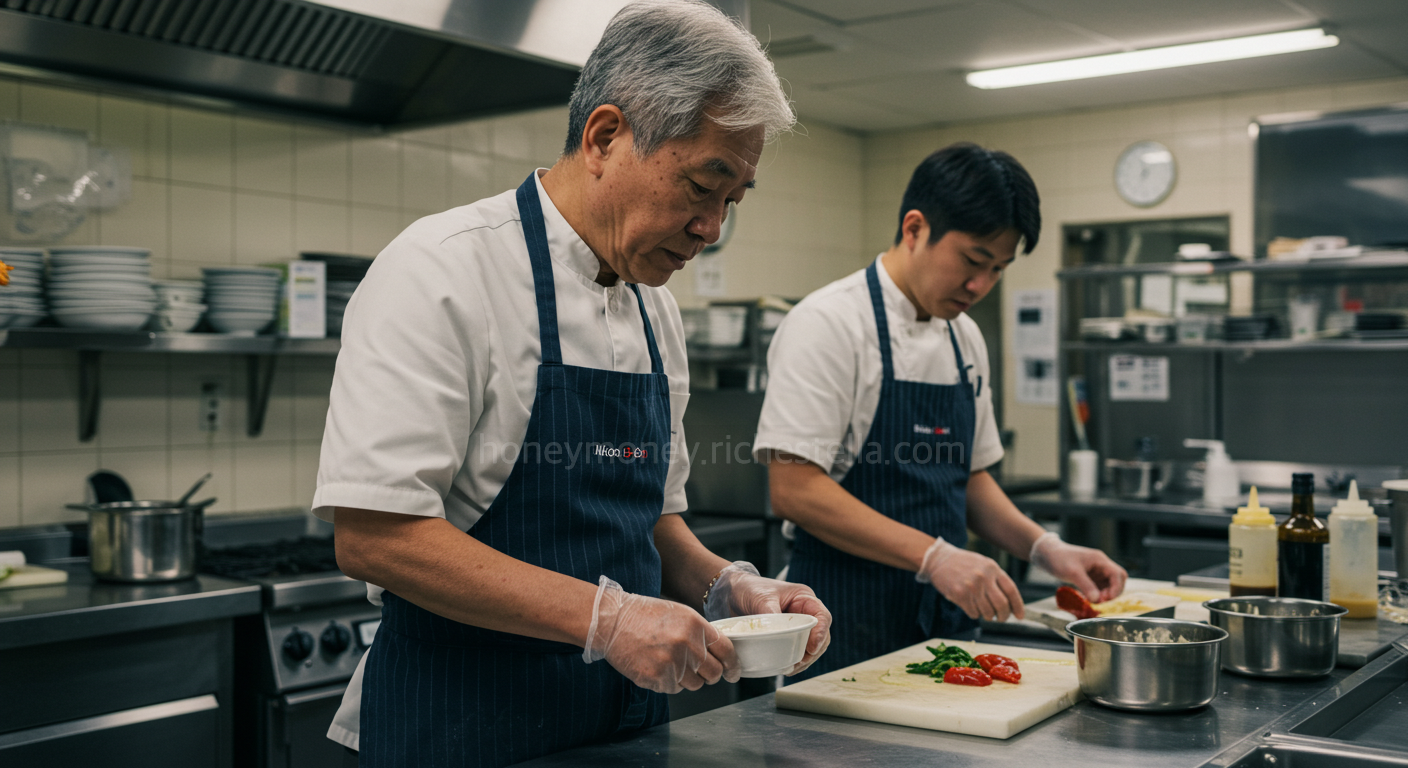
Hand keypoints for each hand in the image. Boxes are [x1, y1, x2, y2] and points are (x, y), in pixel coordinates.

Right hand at [583, 576, 737, 692]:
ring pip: (694, 684)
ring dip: (686, 678)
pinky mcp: (657, 679)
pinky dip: (668, 682)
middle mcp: (688, 646)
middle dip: (710, 675)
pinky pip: (674, 689)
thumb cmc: (643, 615)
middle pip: (713, 673)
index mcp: (696, 626)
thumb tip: (718, 654)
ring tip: (669, 662)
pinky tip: (656, 666)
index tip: (733, 673)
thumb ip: (700, 633)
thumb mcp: (679, 614)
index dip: (733, 666)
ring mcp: (672, 664)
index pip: (727, 651)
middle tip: (700, 670)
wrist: (611, 621)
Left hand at [703, 562, 831, 675]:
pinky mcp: (784, 636)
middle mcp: (803, 613)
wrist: (731, 592)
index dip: (821, 634)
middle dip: (812, 652)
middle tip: (798, 663)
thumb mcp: (762, 599)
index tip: (811, 648)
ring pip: (809, 647)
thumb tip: (778, 636)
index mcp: (804, 599)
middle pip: (820, 636)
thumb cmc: (749, 588)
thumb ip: (772, 616)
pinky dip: (792, 660)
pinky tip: (784, 667)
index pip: (822, 617)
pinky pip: (794, 650)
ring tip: (790, 669)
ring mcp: (795, 626)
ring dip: (803, 660)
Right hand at [915, 537, 1024, 621]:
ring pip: (988, 612)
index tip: (1019, 616)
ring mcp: (971, 586)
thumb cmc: (964, 564)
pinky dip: (974, 614)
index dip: (1018, 606)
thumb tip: (1011, 604)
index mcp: (993, 568)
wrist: (939, 560)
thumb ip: (997, 580)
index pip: (1011, 590)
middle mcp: (983, 576)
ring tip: (984, 611)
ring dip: (988, 616)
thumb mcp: (984, 565)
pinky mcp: (959, 594)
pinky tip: (970, 606)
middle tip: (1001, 618)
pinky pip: (974, 613)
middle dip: (1004, 616)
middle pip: (1002, 605)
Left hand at [1028, 531, 1126, 602]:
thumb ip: (1086, 585)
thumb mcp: (1072, 572)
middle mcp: (1100, 565)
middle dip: (1113, 592)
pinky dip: (1097, 595)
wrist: (1046, 554)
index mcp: (1100, 560)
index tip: (1107, 599)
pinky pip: (1099, 588)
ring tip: (1094, 602)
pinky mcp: (1089, 577)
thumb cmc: (1058, 559)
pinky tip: (1089, 600)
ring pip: (1109, 585)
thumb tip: (1097, 600)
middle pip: (1118, 580)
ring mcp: (1095, 571)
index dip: (1116, 588)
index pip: (1118, 574)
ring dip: (1105, 595)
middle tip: (1101, 602)